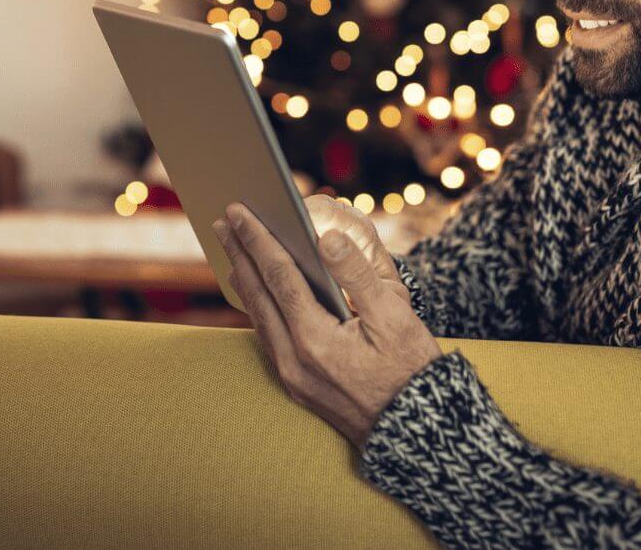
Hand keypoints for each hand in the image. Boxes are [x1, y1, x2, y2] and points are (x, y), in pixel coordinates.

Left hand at [212, 199, 441, 446]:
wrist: (418, 431)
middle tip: (223, 221)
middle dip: (239, 254)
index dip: (257, 239)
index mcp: (314, 338)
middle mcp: (294, 359)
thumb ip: (358, 273)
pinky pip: (267, 338)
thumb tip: (326, 237)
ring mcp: (292, 376)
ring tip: (233, 251)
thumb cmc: (412, 369)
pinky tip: (257, 294)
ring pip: (258, 318)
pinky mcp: (297, 386)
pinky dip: (258, 308)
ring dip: (244, 280)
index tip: (239, 211)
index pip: (277, 276)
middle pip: (257, 295)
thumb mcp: (395, 315)